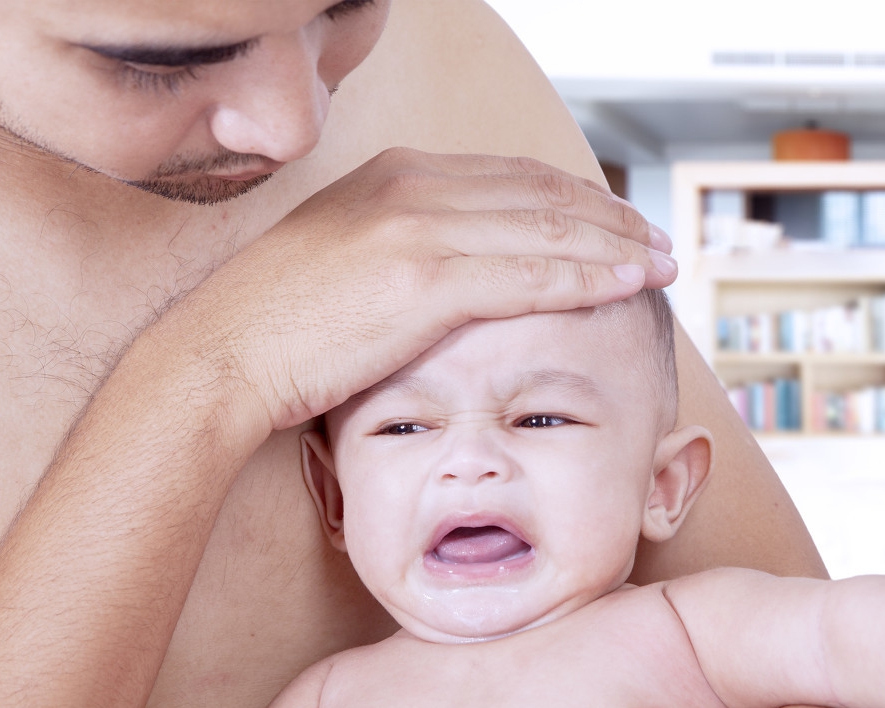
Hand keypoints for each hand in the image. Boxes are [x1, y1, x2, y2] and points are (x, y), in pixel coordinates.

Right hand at [178, 147, 674, 436]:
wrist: (223, 354)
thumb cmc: (282, 326)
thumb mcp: (349, 260)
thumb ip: (409, 246)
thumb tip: (461, 268)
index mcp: (398, 176)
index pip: (514, 178)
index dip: (576, 200)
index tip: (615, 224)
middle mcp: (415, 186)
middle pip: (543, 194)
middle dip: (610, 218)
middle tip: (657, 240)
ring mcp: (419, 225)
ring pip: (548, 230)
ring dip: (616, 246)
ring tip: (661, 263)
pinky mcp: (425, 277)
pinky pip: (531, 274)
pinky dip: (589, 278)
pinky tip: (627, 285)